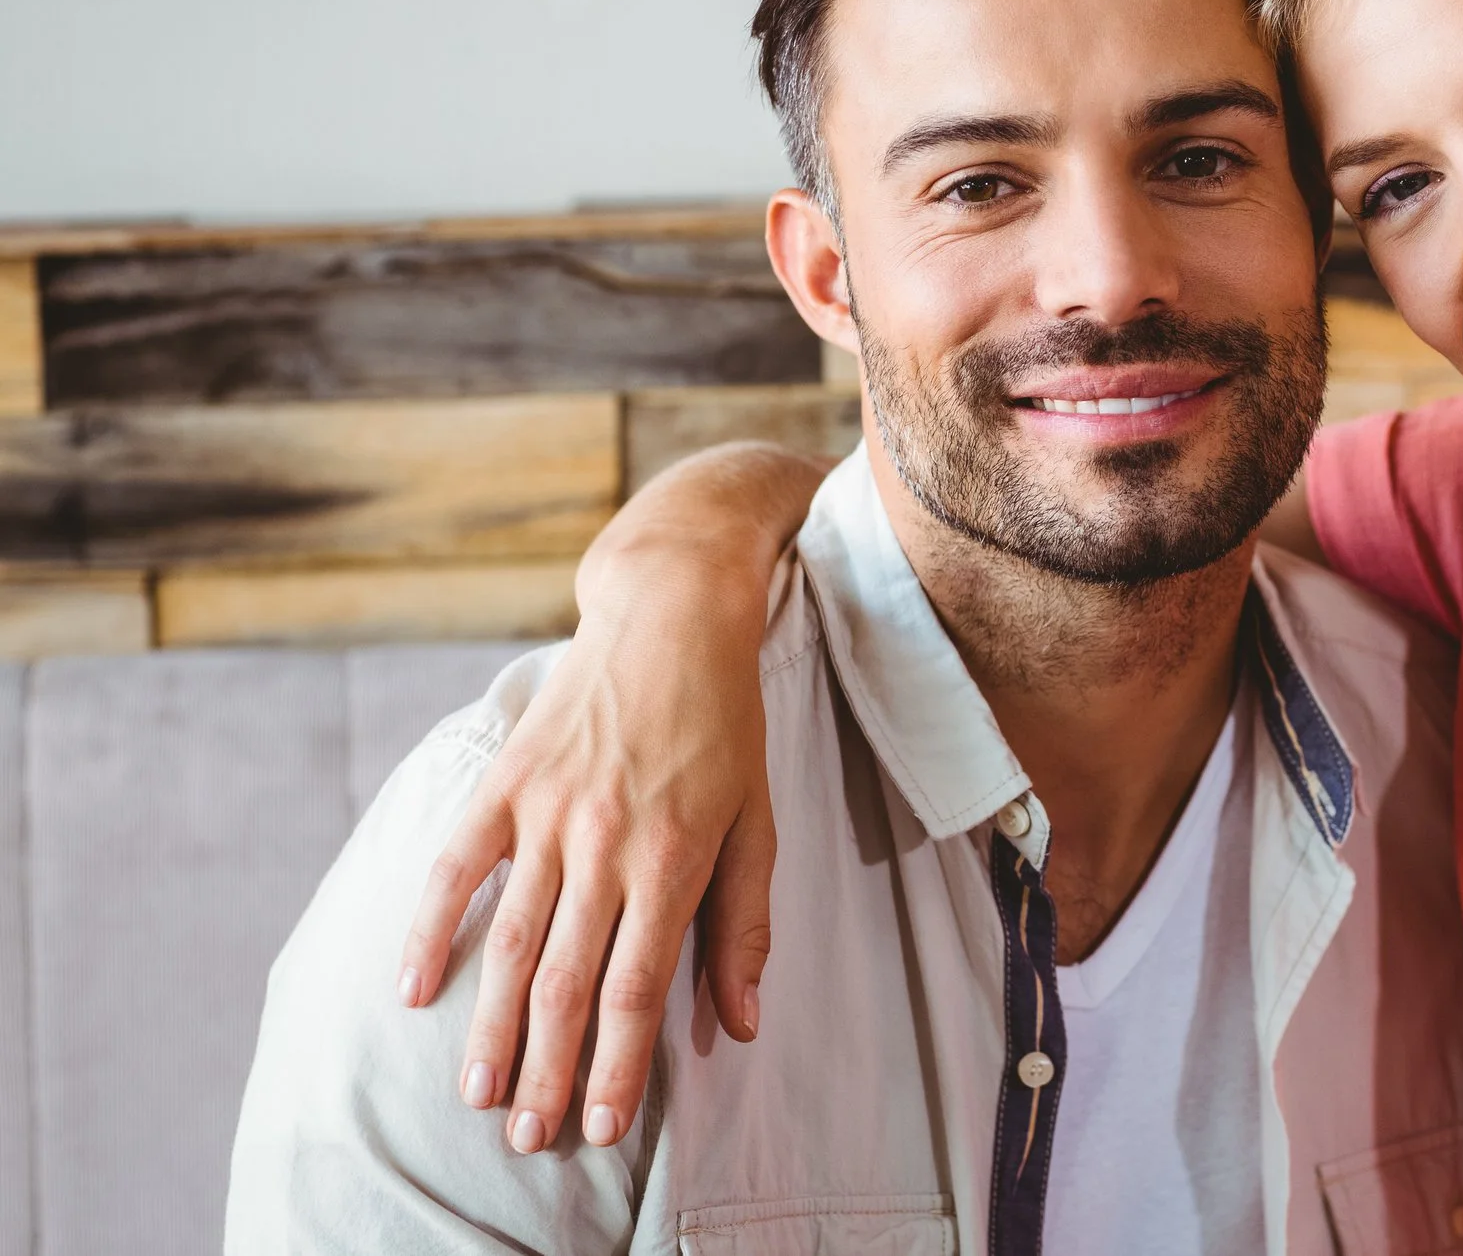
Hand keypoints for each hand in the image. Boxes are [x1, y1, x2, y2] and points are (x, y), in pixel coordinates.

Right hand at [393, 441, 826, 1151]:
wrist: (670, 615)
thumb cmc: (725, 726)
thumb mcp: (758, 820)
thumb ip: (744, 923)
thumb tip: (740, 1024)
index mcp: (674, 858)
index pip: (635, 989)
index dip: (615, 1068)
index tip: (598, 1128)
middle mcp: (605, 843)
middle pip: (566, 981)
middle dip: (546, 1069)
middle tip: (526, 1137)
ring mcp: (547, 811)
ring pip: (510, 940)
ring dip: (491, 1024)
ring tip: (476, 1093)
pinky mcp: (505, 780)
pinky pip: (456, 866)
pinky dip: (429, 928)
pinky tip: (412, 990)